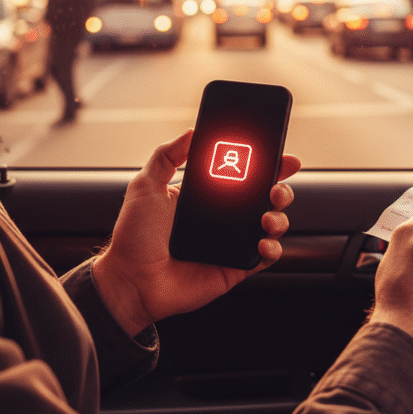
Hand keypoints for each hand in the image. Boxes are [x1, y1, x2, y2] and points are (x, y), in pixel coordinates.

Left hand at [93, 129, 300, 335]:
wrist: (131, 280)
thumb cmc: (134, 236)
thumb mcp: (146, 185)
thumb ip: (166, 155)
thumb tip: (190, 132)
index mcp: (207, 196)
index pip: (244, 175)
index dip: (267, 164)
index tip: (281, 155)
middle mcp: (224, 218)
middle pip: (266, 197)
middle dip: (281, 188)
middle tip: (275, 188)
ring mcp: (232, 242)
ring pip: (272, 224)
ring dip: (279, 217)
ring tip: (266, 217)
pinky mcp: (236, 267)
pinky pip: (265, 258)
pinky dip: (273, 249)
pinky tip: (263, 242)